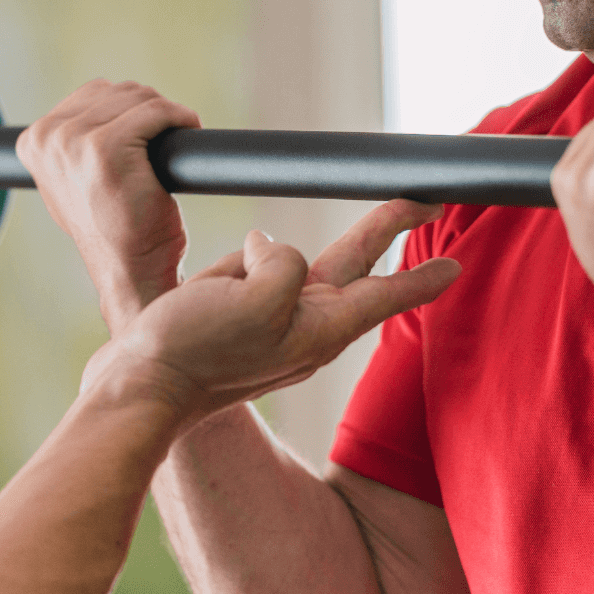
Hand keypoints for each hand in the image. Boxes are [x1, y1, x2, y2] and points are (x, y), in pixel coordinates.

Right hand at [17, 80, 200, 331]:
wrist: (131, 270)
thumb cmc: (115, 230)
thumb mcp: (75, 182)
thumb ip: (72, 144)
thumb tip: (96, 104)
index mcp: (33, 141)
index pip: (94, 94)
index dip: (128, 112)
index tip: (145, 139)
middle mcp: (48, 138)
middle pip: (118, 92)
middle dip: (148, 113)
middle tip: (162, 147)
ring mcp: (74, 143)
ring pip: (139, 98)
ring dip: (165, 116)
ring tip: (169, 149)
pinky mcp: (106, 149)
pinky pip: (157, 112)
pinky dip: (180, 118)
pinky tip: (187, 133)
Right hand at [85, 199, 460, 425]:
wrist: (136, 393)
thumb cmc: (196, 354)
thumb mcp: (254, 301)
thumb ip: (281, 264)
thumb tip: (265, 245)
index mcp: (320, 329)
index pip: (384, 292)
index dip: (422, 274)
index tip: (457, 264)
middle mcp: (304, 324)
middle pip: (354, 263)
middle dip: (384, 227)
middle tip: (421, 201)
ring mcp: (271, 320)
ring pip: (289, 262)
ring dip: (268, 257)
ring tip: (222, 295)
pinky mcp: (238, 313)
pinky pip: (248, 268)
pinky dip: (236, 265)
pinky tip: (208, 290)